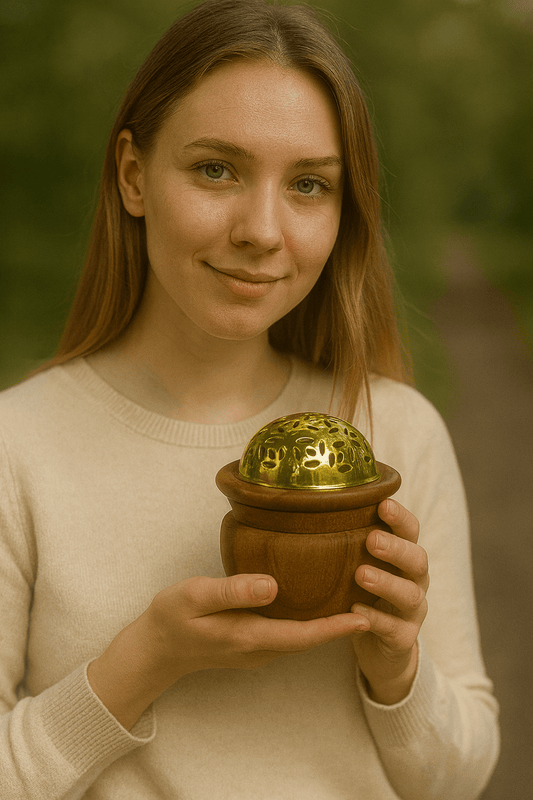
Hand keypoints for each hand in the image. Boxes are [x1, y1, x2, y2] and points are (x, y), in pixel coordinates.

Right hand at [89, 573, 362, 729]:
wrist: (154, 649)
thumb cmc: (171, 618)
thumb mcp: (195, 597)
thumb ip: (233, 590)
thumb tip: (272, 585)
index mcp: (250, 637)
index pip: (304, 635)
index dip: (336, 627)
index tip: (366, 615)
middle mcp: (260, 648)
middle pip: (310, 637)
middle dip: (341, 623)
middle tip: (371, 597)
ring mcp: (257, 648)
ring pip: (301, 635)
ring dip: (327, 621)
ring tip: (354, 594)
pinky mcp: (252, 641)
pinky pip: (289, 632)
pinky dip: (309, 619)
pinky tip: (315, 597)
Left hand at [350, 498, 428, 704]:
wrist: (379, 646)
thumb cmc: (363, 593)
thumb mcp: (357, 565)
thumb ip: (347, 542)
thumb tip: (310, 506)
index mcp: (404, 557)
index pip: (411, 531)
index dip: (400, 517)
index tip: (382, 504)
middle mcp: (415, 580)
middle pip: (417, 559)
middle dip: (395, 548)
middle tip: (371, 540)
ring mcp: (413, 611)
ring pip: (410, 595)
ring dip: (386, 583)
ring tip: (361, 575)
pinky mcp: (405, 638)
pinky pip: (394, 629)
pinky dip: (376, 619)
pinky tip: (357, 612)